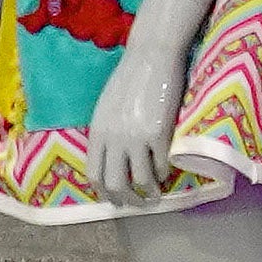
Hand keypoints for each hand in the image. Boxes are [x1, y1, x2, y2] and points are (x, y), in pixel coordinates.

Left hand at [87, 41, 186, 208]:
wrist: (151, 58)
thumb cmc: (129, 79)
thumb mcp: (106, 108)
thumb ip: (106, 132)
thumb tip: (112, 156)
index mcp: (97, 132)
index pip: (94, 173)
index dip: (104, 191)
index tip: (115, 198)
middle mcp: (113, 139)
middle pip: (114, 183)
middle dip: (125, 199)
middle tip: (135, 203)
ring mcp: (136, 137)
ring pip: (139, 179)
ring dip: (148, 192)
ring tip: (155, 195)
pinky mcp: (158, 134)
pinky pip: (160, 164)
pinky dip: (164, 173)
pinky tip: (167, 172)